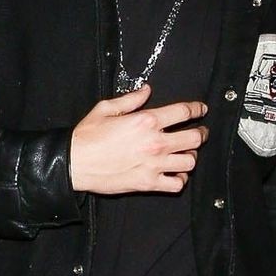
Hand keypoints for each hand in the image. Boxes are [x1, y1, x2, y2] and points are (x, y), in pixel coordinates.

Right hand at [69, 85, 206, 194]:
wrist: (74, 163)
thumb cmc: (87, 136)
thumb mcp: (106, 108)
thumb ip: (131, 99)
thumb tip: (146, 91)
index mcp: (147, 120)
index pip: (184, 112)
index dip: (197, 109)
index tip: (201, 110)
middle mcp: (155, 142)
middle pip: (195, 138)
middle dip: (201, 134)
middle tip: (200, 134)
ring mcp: (153, 165)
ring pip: (190, 162)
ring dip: (190, 157)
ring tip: (185, 155)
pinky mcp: (148, 183)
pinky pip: (176, 184)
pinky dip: (180, 179)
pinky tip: (175, 174)